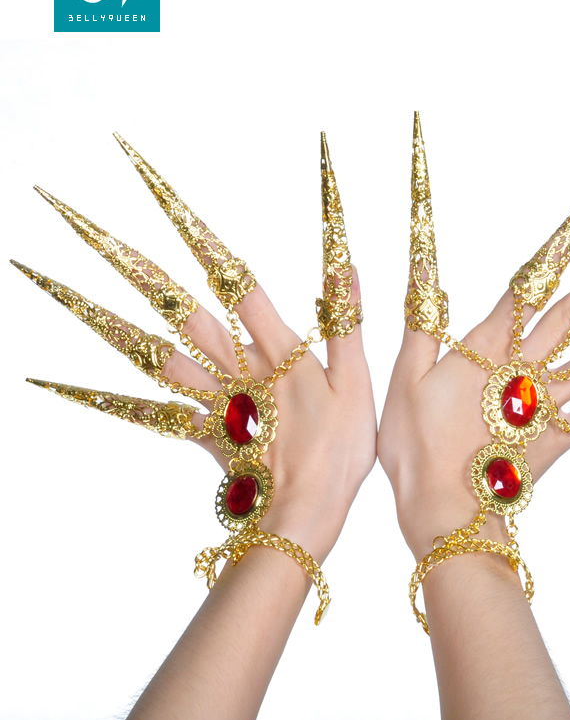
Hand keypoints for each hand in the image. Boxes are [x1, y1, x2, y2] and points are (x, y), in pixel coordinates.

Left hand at [19, 133, 375, 564]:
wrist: (304, 514)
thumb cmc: (338, 451)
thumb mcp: (357, 384)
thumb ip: (347, 326)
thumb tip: (345, 268)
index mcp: (277, 352)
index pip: (239, 285)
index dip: (209, 244)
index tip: (175, 205)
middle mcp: (236, 368)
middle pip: (184, 311)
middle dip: (140, 269)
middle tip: (94, 231)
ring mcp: (211, 400)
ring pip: (156, 353)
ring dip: (111, 320)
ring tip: (66, 288)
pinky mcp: (198, 431)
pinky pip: (147, 412)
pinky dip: (104, 397)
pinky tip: (62, 382)